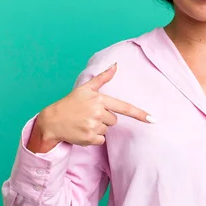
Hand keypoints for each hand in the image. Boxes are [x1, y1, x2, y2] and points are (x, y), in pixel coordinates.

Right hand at [35, 63, 154, 147]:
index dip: (140, 114)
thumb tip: (115, 65)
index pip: (124, 107)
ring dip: (97, 128)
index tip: (153, 120)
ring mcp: (93, 126)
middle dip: (104, 118)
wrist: (52, 121)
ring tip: (83, 122)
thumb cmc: (70, 103)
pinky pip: (100, 140)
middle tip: (89, 115)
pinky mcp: (89, 138)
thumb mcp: (85, 88)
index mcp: (100, 99)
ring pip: (107, 130)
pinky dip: (93, 138)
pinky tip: (82, 131)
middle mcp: (98, 112)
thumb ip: (102, 77)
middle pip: (114, 120)